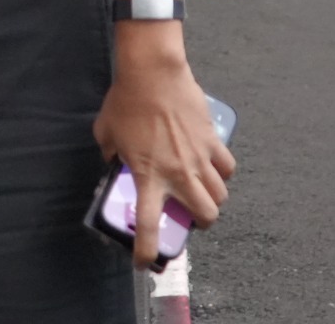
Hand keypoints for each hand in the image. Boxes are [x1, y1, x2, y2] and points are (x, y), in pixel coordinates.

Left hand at [93, 28, 233, 269]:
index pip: (149, 225)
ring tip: (201, 193)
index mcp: (148, 176)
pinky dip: (223, 174)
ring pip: (221, 195)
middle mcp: (179, 173)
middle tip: (190, 218)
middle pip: (206, 216)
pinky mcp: (213, 140)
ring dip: (212, 199)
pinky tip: (213, 168)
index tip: (144, 262)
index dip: (147, 250)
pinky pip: (228, 168)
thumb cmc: (125, 100)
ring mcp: (200, 158)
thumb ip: (111, 154)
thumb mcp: (106, 133)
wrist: (153, 72)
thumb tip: (115, 160)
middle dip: (200, 225)